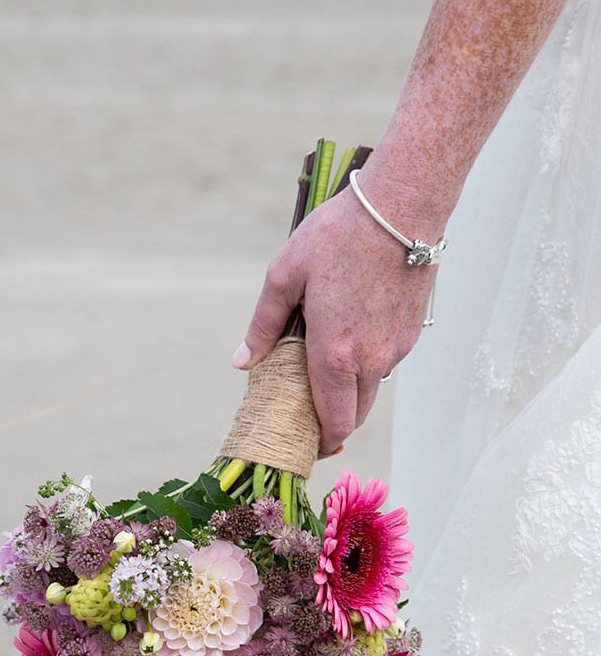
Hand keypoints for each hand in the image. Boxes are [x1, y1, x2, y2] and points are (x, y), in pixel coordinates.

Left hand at [232, 176, 444, 455]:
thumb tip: (243, 361)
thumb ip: (264, 325)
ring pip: (371, 391)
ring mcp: (395, 349)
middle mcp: (370, 362)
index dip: (320, 443)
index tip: (307, 447)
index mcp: (334, 354)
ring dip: (350, 394)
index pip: (331, 422)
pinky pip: (386, 364)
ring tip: (325, 375)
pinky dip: (368, 366)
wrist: (402, 208)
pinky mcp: (412, 334)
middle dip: (332, 425)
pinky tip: (352, 340)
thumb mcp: (285, 275)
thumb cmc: (338, 235)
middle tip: (310, 421)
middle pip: (353, 416)